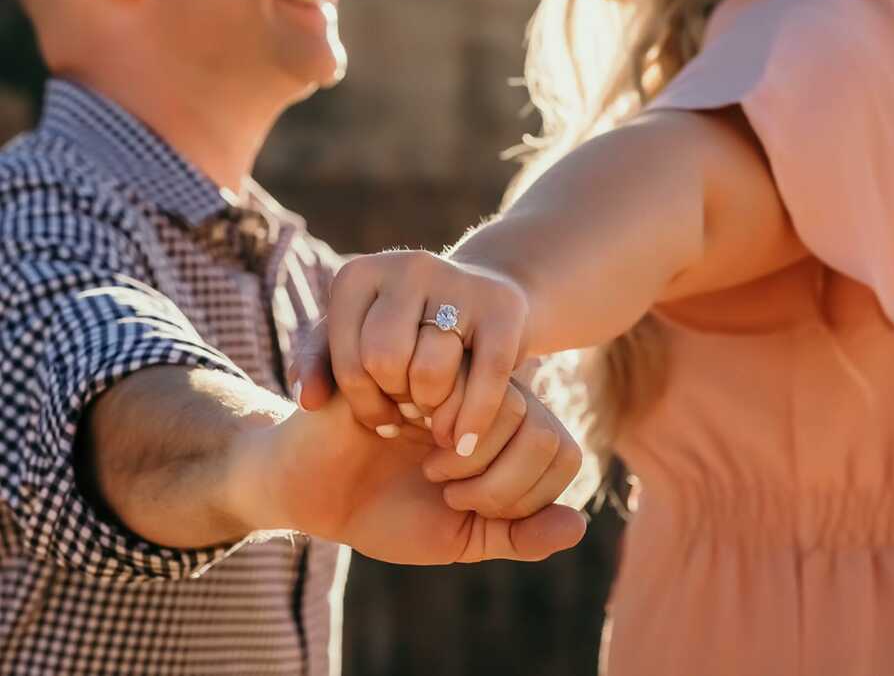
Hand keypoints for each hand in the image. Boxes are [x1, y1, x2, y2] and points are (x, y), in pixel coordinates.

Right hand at [292, 333, 582, 521]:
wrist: (313, 493)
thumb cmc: (385, 512)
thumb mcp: (460, 537)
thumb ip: (517, 534)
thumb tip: (577, 526)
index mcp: (503, 433)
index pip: (560, 451)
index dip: (522, 492)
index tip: (468, 507)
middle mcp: (483, 396)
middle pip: (537, 423)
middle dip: (492, 477)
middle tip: (441, 482)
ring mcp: (450, 375)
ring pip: (505, 399)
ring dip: (465, 451)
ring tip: (422, 458)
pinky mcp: (414, 358)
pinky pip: (452, 374)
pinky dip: (429, 420)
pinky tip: (396, 428)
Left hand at [294, 251, 529, 457]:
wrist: (483, 303)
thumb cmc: (406, 333)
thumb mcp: (356, 341)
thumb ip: (320, 366)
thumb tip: (309, 400)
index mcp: (359, 274)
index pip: (347, 357)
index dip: (362, 400)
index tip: (380, 413)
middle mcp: (408, 266)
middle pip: (385, 361)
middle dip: (397, 398)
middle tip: (410, 407)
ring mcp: (459, 280)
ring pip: (431, 370)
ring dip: (433, 409)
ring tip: (434, 411)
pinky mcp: (503, 304)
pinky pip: (485, 375)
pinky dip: (474, 418)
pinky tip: (464, 442)